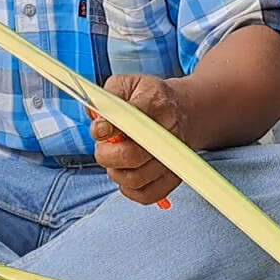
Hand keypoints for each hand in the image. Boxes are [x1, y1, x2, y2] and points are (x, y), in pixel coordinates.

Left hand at [92, 74, 186, 205]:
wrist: (183, 109)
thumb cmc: (148, 98)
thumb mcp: (126, 84)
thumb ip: (106, 98)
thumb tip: (97, 122)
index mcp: (155, 104)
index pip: (131, 119)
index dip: (109, 128)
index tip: (99, 130)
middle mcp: (169, 132)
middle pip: (131, 155)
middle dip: (106, 155)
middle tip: (104, 147)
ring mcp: (174, 157)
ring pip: (136, 179)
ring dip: (116, 172)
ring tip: (115, 158)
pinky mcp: (174, 176)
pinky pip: (148, 195)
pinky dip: (129, 190)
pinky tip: (126, 173)